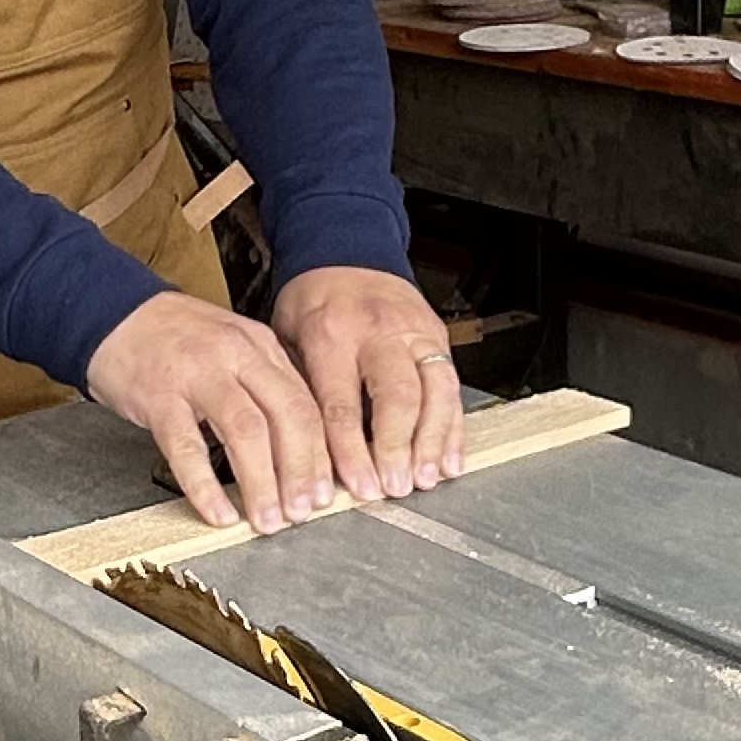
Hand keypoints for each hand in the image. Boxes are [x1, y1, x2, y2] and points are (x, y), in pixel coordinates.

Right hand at [86, 292, 332, 534]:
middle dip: (301, 471)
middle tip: (302, 513)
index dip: (321, 454)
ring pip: (245, 431)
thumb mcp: (232, 345)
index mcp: (258, 345)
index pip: (305, 402)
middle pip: (286, 415)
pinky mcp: (158, 395)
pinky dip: (206, 486)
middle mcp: (234, 355)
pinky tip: (217, 513)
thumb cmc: (174, 338)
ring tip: (266, 521)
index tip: (327, 493)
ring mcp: (196, 373)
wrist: (112, 312)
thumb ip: (264, 383)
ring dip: (262, 483)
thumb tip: (300, 446)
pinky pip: (187, 447)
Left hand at [272, 267, 463, 501]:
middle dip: (396, 448)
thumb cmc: (313, 301)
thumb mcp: (285, 335)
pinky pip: (453, 384)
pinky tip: (449, 457)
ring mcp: (413, 331)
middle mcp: (377, 331)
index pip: (342, 401)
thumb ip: (299, 388)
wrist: (346, 252)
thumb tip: (304, 452)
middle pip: (396, 396)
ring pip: (435, 391)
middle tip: (395, 488)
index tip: (358, 487)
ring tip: (425, 478)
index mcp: (330, 333)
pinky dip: (454, 426)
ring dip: (432, 441)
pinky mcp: (437, 335)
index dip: (351, 451)